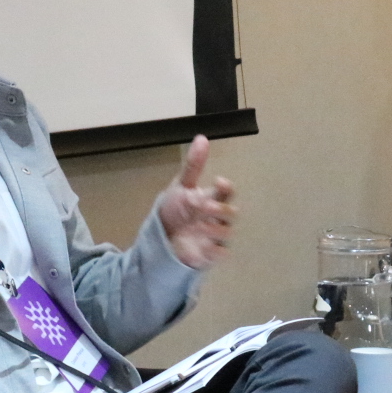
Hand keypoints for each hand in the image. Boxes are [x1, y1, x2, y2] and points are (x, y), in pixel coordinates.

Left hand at [157, 136, 236, 269]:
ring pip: (227, 233)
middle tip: (204, 207)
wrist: (160, 237)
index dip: (226, 187)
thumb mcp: (181, 186)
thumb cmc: (175, 209)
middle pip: (231, 212)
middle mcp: (218, 217)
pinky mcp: (211, 254)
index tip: (218, 181)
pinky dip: (214, 250)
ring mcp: (215, 236)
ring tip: (197, 227)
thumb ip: (193, 166)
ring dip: (215, 229)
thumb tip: (202, 138)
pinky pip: (220, 253)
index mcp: (212, 198)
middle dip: (220, 209)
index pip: (227, 191)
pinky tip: (201, 246)